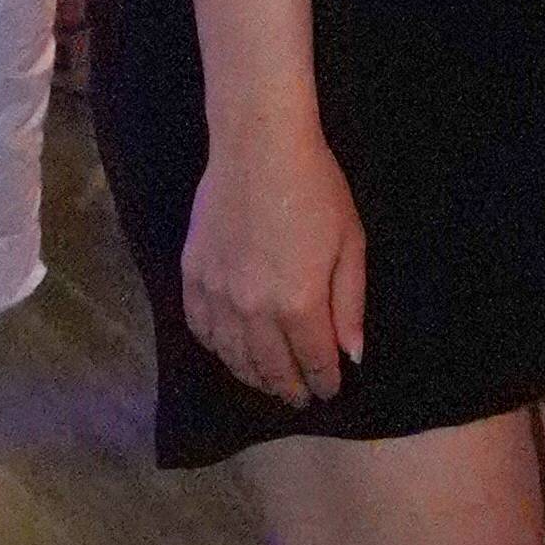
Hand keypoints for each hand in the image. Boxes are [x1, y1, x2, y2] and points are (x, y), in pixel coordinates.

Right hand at [178, 120, 366, 410]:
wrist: (259, 147)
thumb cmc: (316, 189)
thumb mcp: (350, 243)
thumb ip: (349, 304)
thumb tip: (352, 354)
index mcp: (299, 304)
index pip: (312, 361)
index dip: (323, 382)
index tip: (329, 390)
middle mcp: (253, 310)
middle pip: (270, 367)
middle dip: (288, 387)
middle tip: (298, 397)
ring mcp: (218, 295)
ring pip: (232, 356)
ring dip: (251, 376)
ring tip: (267, 382)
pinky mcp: (192, 276)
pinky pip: (200, 328)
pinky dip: (215, 348)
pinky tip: (228, 350)